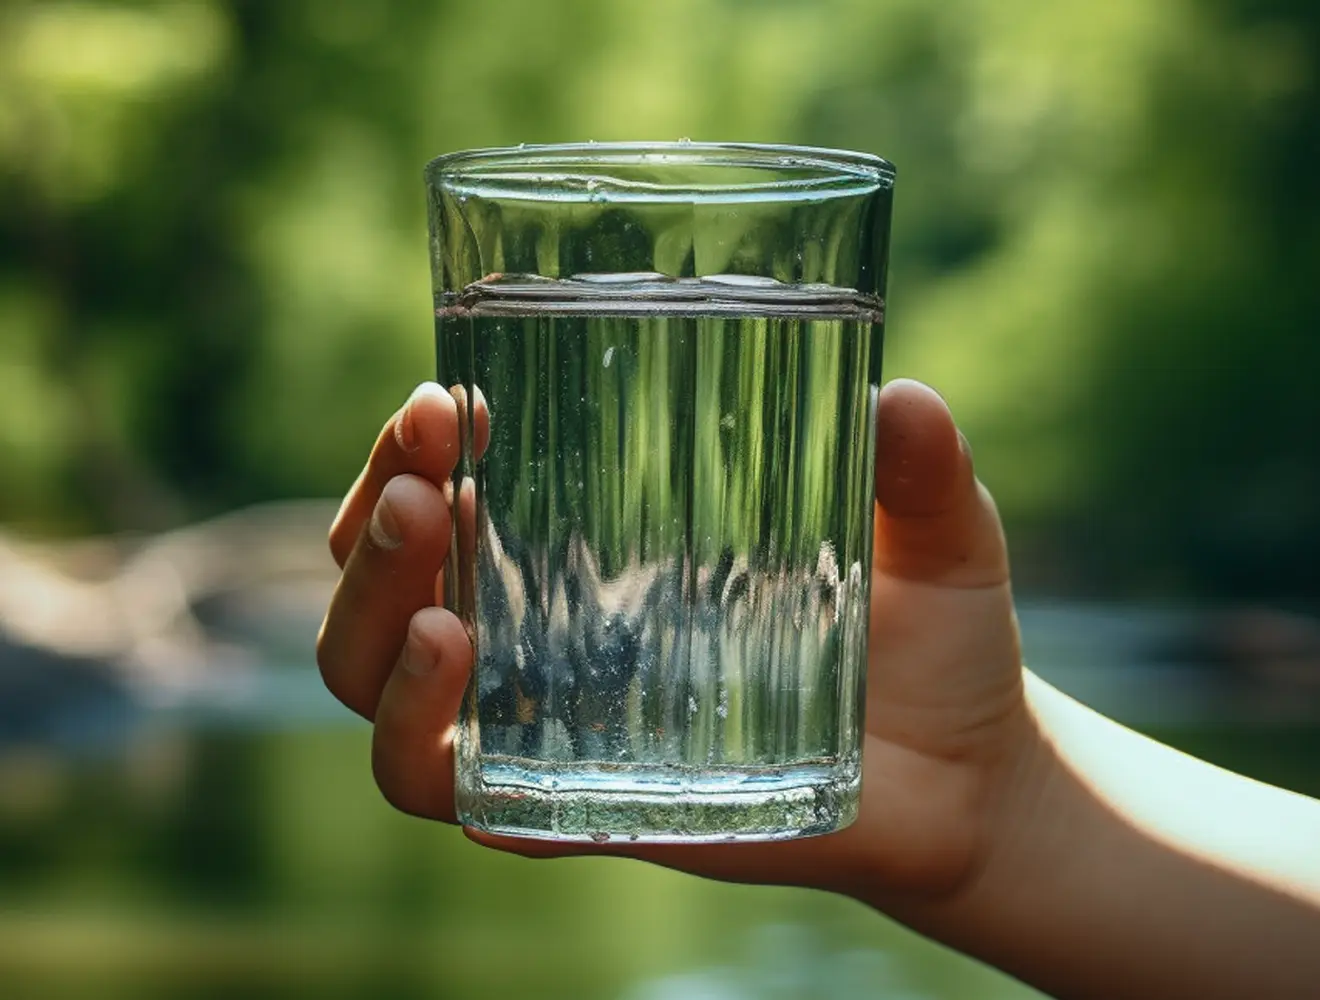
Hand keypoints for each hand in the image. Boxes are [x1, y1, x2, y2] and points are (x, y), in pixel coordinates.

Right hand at [317, 378, 1034, 910]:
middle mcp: (551, 639)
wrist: (971, 785)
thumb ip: (925, 472)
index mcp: (598, 555)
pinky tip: (451, 660)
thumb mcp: (935, 538)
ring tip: (431, 575)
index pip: (450, 498)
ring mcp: (558, 728)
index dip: (413, 451)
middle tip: (430, 472)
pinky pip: (461, 795)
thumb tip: (903, 399)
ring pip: (381, 688)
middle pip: (385, 587)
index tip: (442, 402)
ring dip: (374, 625)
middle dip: (375, 525)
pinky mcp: (586, 809)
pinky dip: (425, 740)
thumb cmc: (932, 648)